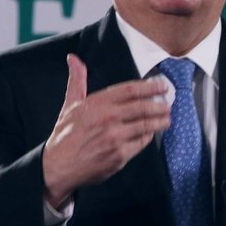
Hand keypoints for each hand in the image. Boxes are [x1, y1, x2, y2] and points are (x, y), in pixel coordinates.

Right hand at [42, 54, 169, 206]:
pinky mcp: (120, 155)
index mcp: (97, 103)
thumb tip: (73, 59)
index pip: (130, 90)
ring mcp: (115, 138)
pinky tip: (151, 133)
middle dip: (159, 105)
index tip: (161, 86)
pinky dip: (148, 137)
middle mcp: (108, 119)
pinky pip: (141, 143)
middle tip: (167, 104)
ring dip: (160, 121)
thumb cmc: (65, 135)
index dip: (150, 87)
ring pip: (146, 125)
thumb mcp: (70, 105)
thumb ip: (77, 80)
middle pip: (143, 107)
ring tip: (166, 119)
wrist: (58, 166)